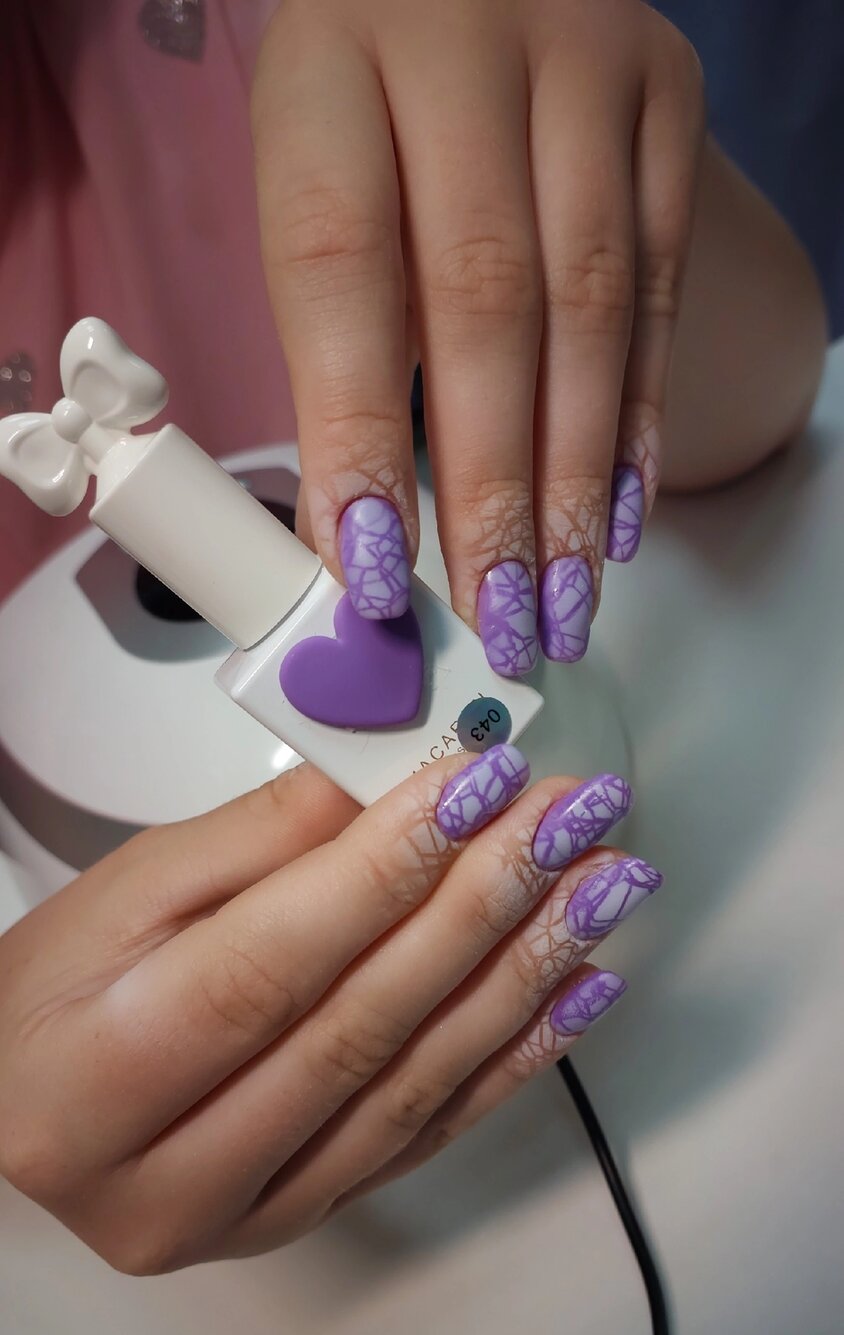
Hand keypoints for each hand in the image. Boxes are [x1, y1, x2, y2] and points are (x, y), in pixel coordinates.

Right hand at [0, 752, 657, 1272]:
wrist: (18, 1102)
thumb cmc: (55, 995)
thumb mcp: (126, 894)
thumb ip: (263, 841)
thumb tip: (397, 783)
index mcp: (94, 1079)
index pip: (269, 964)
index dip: (387, 871)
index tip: (480, 784)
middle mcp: (164, 1178)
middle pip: (355, 1031)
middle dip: (480, 911)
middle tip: (567, 822)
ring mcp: (241, 1218)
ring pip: (407, 1092)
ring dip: (522, 981)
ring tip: (599, 891)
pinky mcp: (300, 1217)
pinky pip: (422, 1137)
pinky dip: (511, 1059)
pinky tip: (577, 991)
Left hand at [252, 0, 703, 670]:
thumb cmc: (366, 108)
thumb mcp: (311, 182)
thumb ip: (333, 343)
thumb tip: (359, 546)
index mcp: (330, 63)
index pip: (339, 269)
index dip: (356, 433)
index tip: (371, 573)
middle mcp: (465, 43)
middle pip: (485, 299)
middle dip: (492, 484)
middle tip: (492, 614)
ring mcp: (585, 59)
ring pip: (590, 302)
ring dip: (578, 475)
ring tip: (561, 594)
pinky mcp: (667, 92)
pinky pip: (662, 279)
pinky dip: (639, 411)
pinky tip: (619, 510)